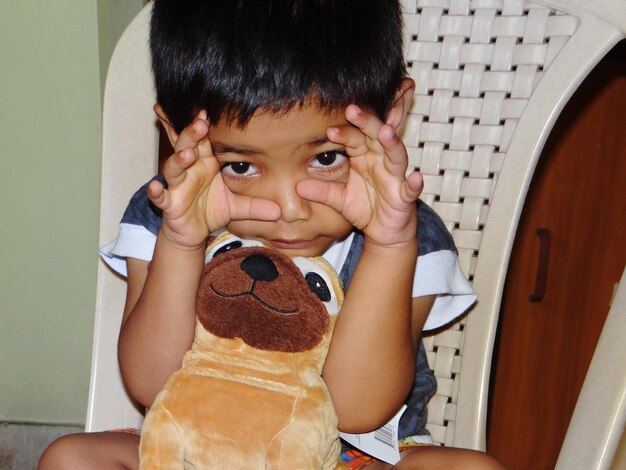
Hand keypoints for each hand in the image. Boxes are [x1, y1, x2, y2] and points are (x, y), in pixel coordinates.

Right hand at [148, 111, 279, 248]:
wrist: (192, 232)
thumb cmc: (210, 210)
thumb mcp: (237, 208)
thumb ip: (257, 206)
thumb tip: (281, 210)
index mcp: (205, 164)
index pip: (204, 140)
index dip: (205, 125)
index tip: (209, 109)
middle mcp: (190, 170)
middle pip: (187, 146)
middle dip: (192, 134)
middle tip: (201, 122)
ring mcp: (178, 186)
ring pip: (174, 168)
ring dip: (178, 160)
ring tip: (187, 154)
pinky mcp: (169, 204)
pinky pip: (161, 197)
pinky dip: (156, 192)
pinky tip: (154, 187)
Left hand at [297, 105, 422, 246]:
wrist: (384, 232)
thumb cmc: (365, 208)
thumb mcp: (338, 200)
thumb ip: (321, 191)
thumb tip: (297, 186)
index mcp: (364, 157)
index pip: (354, 139)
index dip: (344, 133)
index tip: (329, 130)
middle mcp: (381, 161)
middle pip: (376, 136)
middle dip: (366, 123)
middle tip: (352, 110)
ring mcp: (395, 177)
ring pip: (396, 155)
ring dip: (392, 143)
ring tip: (386, 132)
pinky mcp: (405, 197)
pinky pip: (411, 189)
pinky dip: (415, 183)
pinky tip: (416, 177)